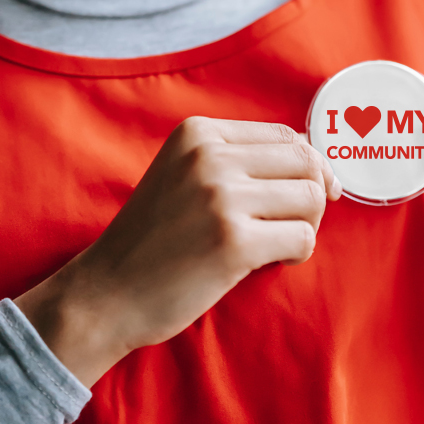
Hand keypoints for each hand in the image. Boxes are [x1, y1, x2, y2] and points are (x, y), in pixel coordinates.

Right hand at [15, 117, 341, 386]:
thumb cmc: (154, 236)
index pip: (284, 135)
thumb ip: (236, 159)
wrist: (107, 291)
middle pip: (306, 163)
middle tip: (288, 224)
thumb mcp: (183, 174)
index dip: (305, 167)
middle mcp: (209, 155)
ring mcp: (221, 196)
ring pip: (311, 197)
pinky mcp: (233, 241)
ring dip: (305, 225)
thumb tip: (315, 158)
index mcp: (198, 133)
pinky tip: (266, 261)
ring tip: (275, 243)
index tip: (300, 197)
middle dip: (311, 196)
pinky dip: (296, 253)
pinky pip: (303, 238)